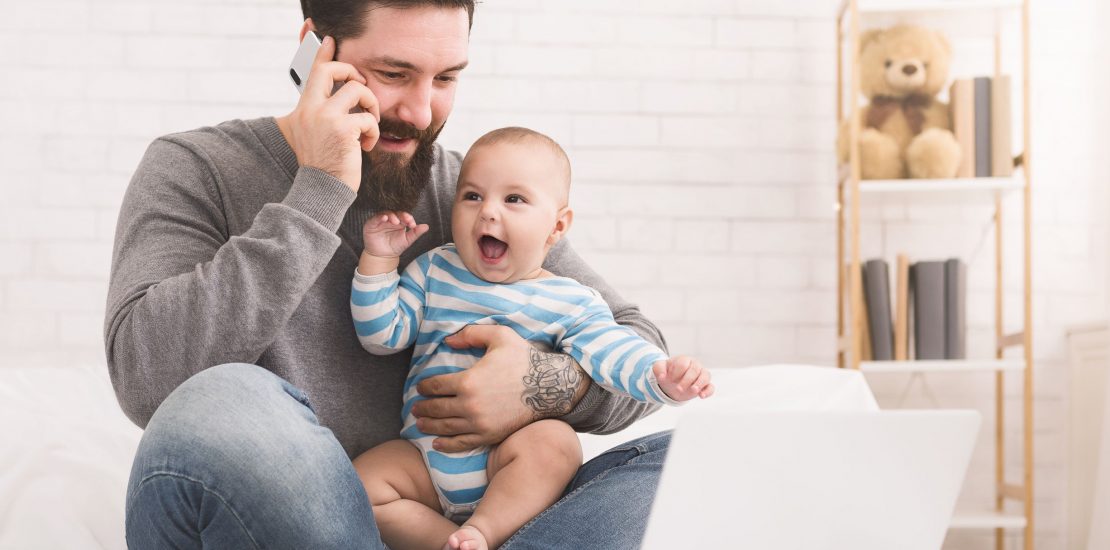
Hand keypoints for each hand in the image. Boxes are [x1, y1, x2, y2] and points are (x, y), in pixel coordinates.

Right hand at [282, 35, 380, 191]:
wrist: (322, 189)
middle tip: (362, 85)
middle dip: (353, 72)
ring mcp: (326, 117)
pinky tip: (367, 145)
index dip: (322, 54)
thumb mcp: (316, 135)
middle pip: (334, 70)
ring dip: (371, 106)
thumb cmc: (324, 164)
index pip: (313, 73)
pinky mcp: (343, 129)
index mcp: (304, 109)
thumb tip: (340, 97)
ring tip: (369, 123)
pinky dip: (372, 132)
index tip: (329, 41)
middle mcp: (311, 109)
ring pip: (357, 90)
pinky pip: (368, 118)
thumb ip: (322, 114)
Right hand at [362, 211, 428, 257]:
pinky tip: (385, 218)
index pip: (404, 216)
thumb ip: (415, 233)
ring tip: (396, 222)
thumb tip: (426, 226)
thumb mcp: (407, 240)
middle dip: (401, 216)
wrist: (383, 257)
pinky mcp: (371, 224)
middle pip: (396, 213)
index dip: (408, 218)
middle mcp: (390, 219)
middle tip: (406, 220)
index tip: (413, 224)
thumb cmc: (395, 247)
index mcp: (399, 221)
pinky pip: (375, 218)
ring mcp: (380, 221)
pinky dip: (380, 217)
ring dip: (391, 216)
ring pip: (386, 214)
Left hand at [411, 325, 587, 452]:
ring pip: (445, 427)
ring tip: (420, 424)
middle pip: (436, 409)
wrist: (549, 387)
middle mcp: (470, 405)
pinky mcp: (489, 436)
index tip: (420, 388)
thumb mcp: (499, 336)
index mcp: (468, 381)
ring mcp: (479, 424)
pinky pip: (462, 443)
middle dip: (423, 408)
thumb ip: (471, 334)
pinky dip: (447, 445)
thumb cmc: (524, 359)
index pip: (436, 386)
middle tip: (415, 408)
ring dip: (429, 426)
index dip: (424, 387)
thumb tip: (447, 341)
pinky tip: (437, 443)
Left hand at [653, 356, 713, 401]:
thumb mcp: (659, 369)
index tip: (669, 379)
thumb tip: (662, 377)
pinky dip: (708, 391)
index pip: (683, 364)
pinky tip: (701, 396)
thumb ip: (658, 369)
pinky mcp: (705, 386)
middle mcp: (695, 365)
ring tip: (693, 391)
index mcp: (684, 360)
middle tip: (678, 389)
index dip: (676, 372)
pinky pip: (711, 387)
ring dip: (699, 384)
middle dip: (686, 380)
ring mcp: (702, 375)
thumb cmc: (668, 373)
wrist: (673, 382)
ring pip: (706, 376)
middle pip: (695, 370)